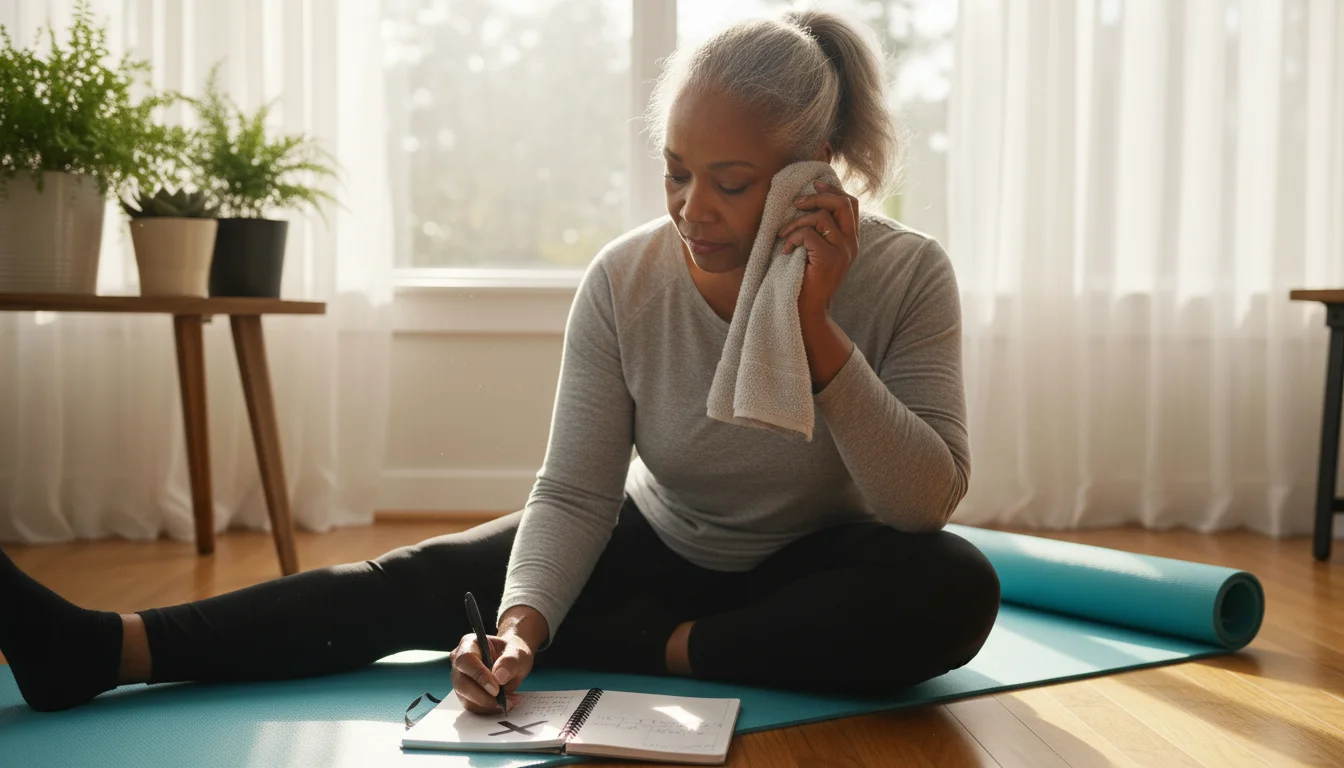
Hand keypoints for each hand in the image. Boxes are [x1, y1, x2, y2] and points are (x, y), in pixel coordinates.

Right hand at [450, 629, 533, 713]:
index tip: (496, 689)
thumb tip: (499, 678)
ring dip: (488, 705)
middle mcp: (459, 661)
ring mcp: (459, 678)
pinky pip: (472, 706)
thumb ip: (511, 661)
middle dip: (482, 696)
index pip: (466, 660)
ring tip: (510, 701)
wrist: (512, 661)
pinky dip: (488, 709)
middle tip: (504, 702)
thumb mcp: (519, 652)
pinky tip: (505, 703)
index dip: (479, 676)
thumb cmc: (513, 653)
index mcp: (469, 643)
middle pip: (461, 683)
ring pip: (465, 698)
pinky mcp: (464, 693)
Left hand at [778, 180, 860, 321]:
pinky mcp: (829, 260)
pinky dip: (792, 238)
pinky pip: (808, 234)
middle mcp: (851, 244)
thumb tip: (805, 202)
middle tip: (796, 203)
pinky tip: (785, 251)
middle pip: (843, 203)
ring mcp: (843, 252)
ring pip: (821, 218)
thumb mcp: (816, 252)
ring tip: (783, 236)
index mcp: (851, 240)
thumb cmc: (805, 280)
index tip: (813, 186)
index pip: (851, 203)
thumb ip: (819, 232)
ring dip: (796, 223)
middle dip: (817, 197)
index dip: (832, 190)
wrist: (807, 311)